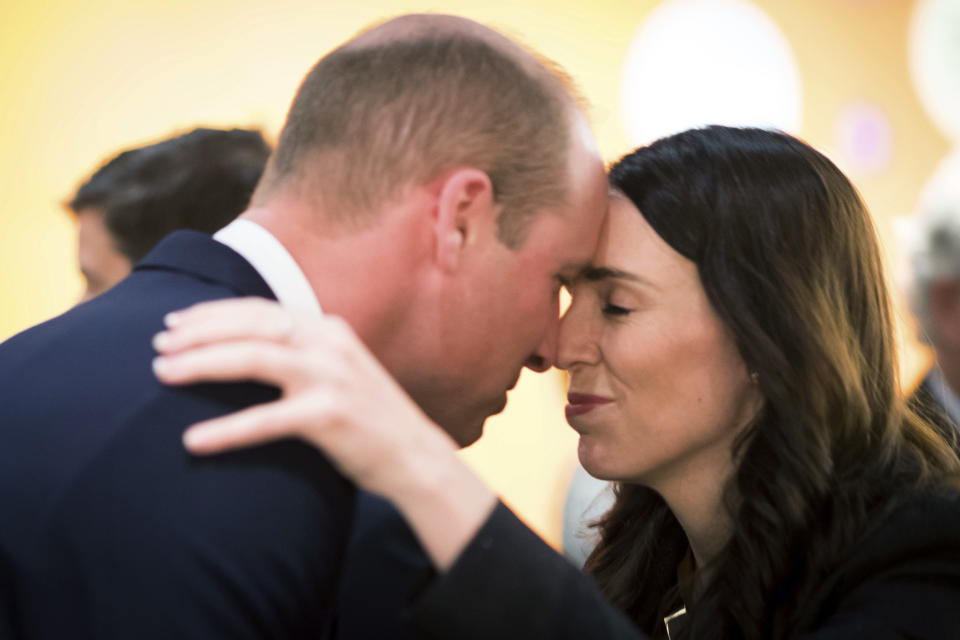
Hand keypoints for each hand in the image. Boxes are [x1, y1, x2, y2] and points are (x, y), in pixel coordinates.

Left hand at [152, 297, 454, 497]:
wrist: (415, 456)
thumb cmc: (368, 418)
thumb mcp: (338, 370)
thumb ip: (302, 353)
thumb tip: (245, 347)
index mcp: (328, 329)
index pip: (260, 310)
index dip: (213, 313)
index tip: (175, 323)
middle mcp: (329, 344)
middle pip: (250, 326)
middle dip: (198, 332)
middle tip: (159, 346)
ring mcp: (332, 377)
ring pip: (253, 359)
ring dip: (202, 364)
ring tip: (162, 374)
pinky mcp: (330, 415)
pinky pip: (266, 421)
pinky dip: (227, 431)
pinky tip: (194, 441)